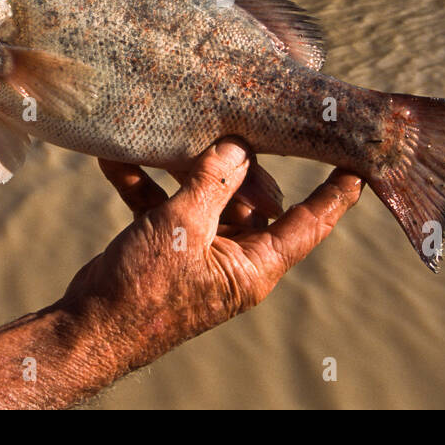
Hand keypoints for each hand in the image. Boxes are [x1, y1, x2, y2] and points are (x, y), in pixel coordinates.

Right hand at [58, 139, 362, 374]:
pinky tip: (117, 157)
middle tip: (244, 116)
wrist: (87, 329)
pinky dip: (145, 184)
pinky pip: (163, 207)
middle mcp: (233, 259)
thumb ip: (213, 182)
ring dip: (183, 167)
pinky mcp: (165, 247)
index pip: (308, 223)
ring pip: (204, 197)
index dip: (334, 194)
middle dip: (238, 161)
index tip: (357, 164)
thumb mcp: (183, 226)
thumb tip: (240, 146)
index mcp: (253, 264)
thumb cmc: (144, 288)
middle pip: (249, 199)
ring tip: (173, 127)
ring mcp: (199, 253)